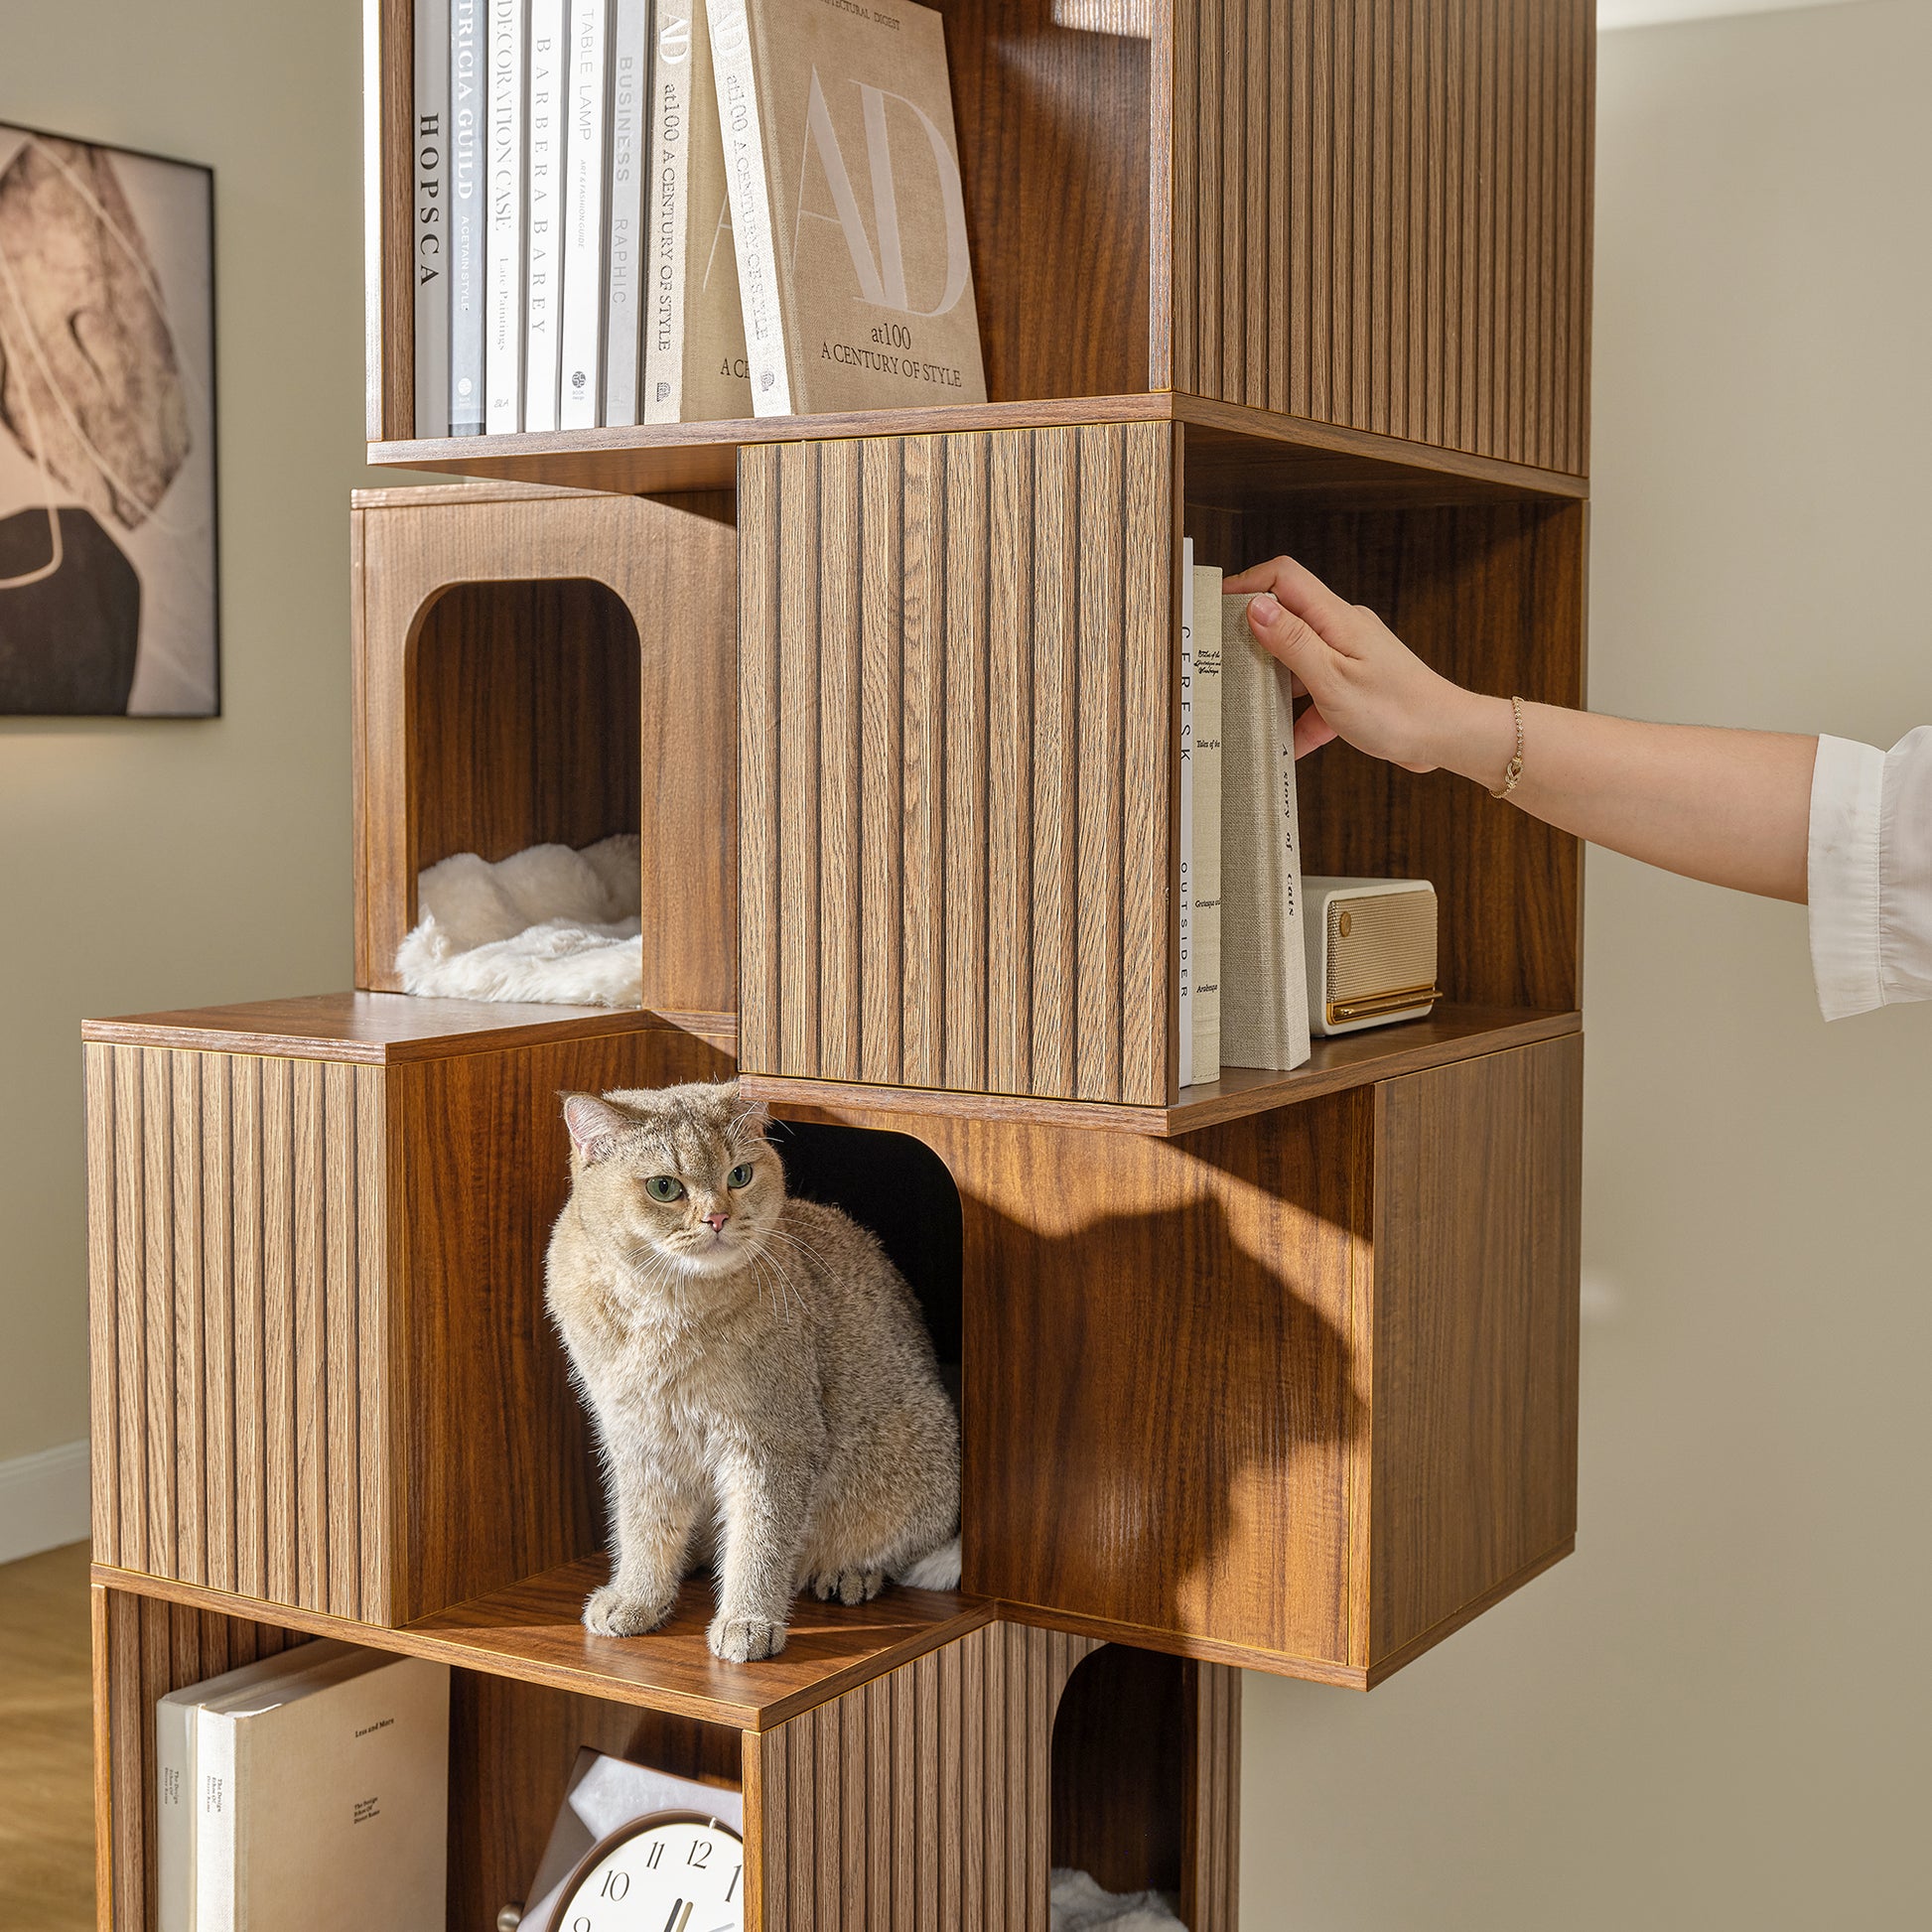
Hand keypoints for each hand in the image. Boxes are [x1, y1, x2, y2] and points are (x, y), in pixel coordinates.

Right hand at [1222, 555, 1483, 770]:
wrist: (1447, 737)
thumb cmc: (1399, 711)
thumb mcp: (1332, 679)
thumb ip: (1292, 642)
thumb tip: (1255, 607)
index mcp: (1336, 619)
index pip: (1284, 577)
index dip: (1247, 583)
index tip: (1216, 606)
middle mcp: (1342, 630)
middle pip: (1285, 619)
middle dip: (1252, 642)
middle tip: (1224, 665)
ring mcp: (1349, 657)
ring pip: (1297, 662)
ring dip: (1275, 686)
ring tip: (1252, 711)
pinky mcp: (1354, 685)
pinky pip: (1316, 695)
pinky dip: (1301, 717)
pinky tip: (1289, 743)